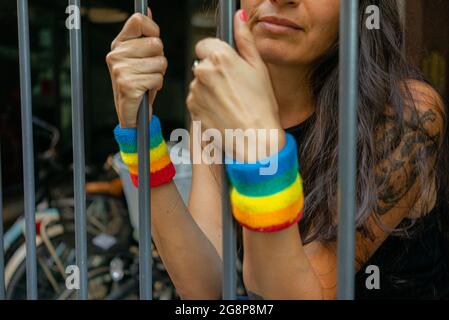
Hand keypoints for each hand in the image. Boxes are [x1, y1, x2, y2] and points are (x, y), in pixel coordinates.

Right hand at [106, 8, 166, 127]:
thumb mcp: (141, 57)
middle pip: (156, 44)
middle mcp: (116, 55)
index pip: (138, 21)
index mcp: (119, 44)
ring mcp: (120, 70)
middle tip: (149, 70)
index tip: (153, 43)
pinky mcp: (128, 85)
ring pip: (160, 62)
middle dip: (160, 59)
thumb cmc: (138, 84)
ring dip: (159, 74)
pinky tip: (147, 89)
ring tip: (148, 80)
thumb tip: (148, 11)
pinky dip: (157, 86)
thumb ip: (144, 35)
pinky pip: (158, 78)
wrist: (132, 113)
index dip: (153, 30)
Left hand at [187, 10, 284, 161]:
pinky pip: (195, 101)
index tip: (227, 66)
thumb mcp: (258, 67)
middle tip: (234, 89)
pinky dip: (205, 105)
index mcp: (220, 57)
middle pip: (202, 65)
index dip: (216, 55)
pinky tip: (221, 112)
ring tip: (229, 103)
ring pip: (198, 84)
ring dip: (209, 90)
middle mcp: (203, 72)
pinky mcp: (192, 109)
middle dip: (213, 73)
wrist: (255, 139)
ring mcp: (195, 92)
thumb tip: (239, 17)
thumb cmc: (262, 105)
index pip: (204, 45)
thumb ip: (245, 39)